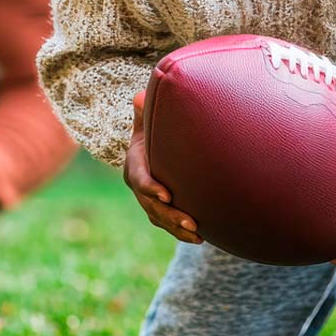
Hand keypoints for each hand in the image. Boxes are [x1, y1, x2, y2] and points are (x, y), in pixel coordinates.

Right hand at [123, 89, 200, 243]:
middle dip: (170, 216)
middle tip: (191, 223)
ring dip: (177, 229)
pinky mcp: (159, 209)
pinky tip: (201, 239)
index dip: (151, 188)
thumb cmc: (153, 129)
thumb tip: (140, 96)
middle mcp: (138, 186)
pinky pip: (168, 224)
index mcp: (134, 164)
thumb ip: (144, 112)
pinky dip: (181, 233)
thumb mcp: (146, 120)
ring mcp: (148, 200)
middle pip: (151, 206)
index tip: (166, 195)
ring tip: (199, 235)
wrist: (150, 146)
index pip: (139, 179)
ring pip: (160, 219)